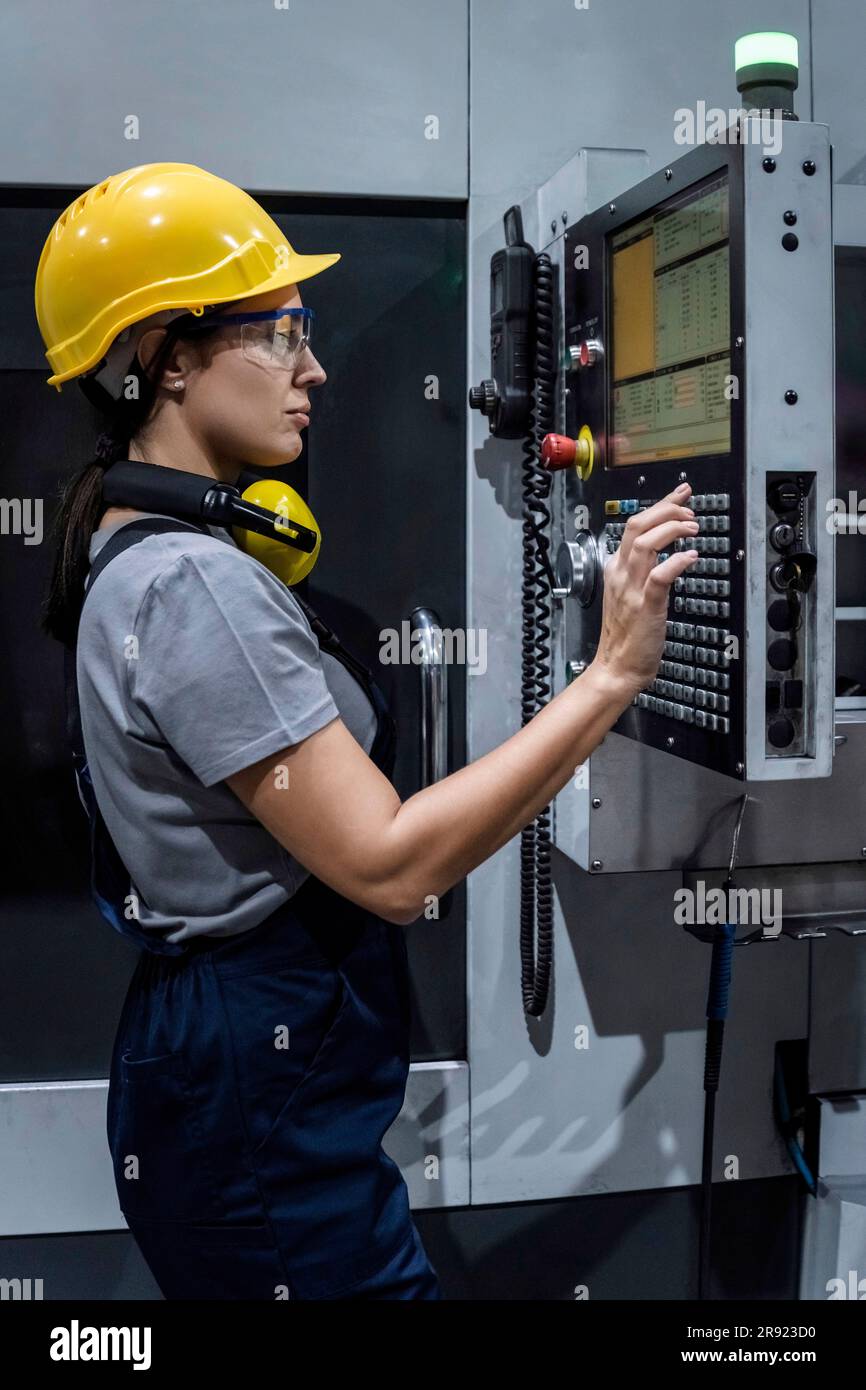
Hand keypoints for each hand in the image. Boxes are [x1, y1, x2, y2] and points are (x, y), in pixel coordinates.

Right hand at [591, 484, 698, 697]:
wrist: (617, 668)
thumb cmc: (627, 635)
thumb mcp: (628, 594)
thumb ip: (642, 571)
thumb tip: (665, 553)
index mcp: (615, 568)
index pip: (634, 525)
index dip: (660, 505)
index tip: (681, 495)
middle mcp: (620, 573)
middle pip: (637, 525)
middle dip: (666, 509)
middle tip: (689, 510)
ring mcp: (631, 589)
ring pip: (645, 543)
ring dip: (672, 529)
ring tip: (693, 528)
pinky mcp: (645, 606)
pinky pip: (659, 575)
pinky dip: (677, 561)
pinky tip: (692, 557)